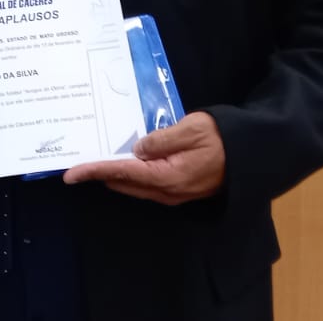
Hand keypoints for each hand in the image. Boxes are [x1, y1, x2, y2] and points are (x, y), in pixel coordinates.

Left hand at [62, 111, 224, 205]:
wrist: (251, 154)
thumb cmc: (222, 137)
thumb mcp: (191, 128)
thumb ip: (161, 139)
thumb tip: (137, 150)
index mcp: (167, 176)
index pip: (122, 173)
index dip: (94, 171)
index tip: (71, 174)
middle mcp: (167, 190)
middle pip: (124, 183)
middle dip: (100, 174)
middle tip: (78, 162)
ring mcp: (173, 193)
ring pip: (134, 186)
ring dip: (114, 175)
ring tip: (94, 162)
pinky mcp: (178, 189)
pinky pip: (146, 185)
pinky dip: (129, 175)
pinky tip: (123, 163)